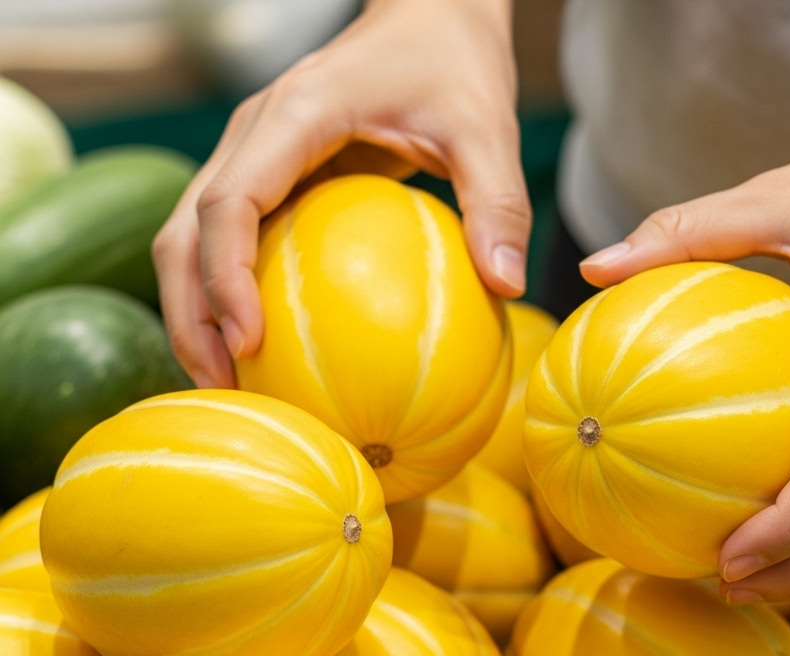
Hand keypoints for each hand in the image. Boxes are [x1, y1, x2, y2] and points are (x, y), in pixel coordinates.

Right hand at [153, 0, 527, 387]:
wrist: (427, 15)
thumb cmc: (453, 66)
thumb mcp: (486, 128)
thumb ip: (497, 202)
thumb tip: (508, 285)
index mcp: (293, 117)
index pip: (230, 201)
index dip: (225, 275)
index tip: (248, 341)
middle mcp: (253, 135)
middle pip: (183, 231)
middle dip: (189, 313)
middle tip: (221, 386)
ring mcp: (251, 155)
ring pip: (188, 239)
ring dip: (195, 312)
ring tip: (226, 381)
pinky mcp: (267, 176)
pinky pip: (228, 240)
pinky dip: (227, 295)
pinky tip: (259, 348)